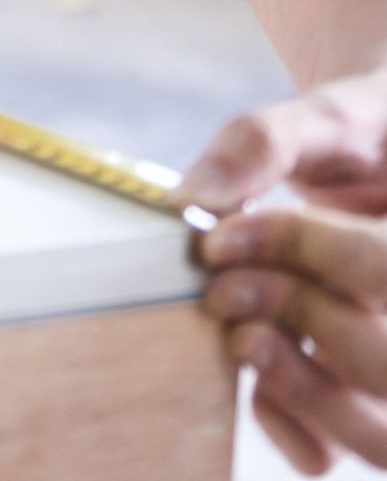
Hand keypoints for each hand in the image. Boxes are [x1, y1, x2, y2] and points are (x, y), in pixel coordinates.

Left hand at [181, 68, 386, 473]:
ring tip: (239, 335)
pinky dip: (294, 428)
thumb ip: (267, 141)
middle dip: (288, 313)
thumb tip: (196, 197)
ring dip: (293, 385)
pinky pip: (351, 452)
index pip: (383, 266)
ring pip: (380, 434)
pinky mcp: (379, 401)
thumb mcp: (331, 117)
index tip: (217, 235)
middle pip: (382, 358)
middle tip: (220, 284)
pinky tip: (255, 378)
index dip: (296, 249)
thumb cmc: (367, 138)